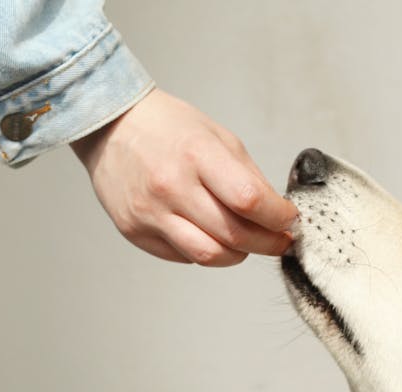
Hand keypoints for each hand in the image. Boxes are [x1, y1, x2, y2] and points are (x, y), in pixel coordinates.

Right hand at [71, 89, 295, 265]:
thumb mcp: (218, 137)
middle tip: (280, 240)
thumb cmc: (168, 128)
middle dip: (268, 243)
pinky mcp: (135, 231)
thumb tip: (276, 212)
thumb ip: (249, 177)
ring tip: (247, 243)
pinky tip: (210, 234)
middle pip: (234, 235)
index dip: (278, 217)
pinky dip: (206, 251)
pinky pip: (184, 256)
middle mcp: (171, 186)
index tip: (290, 219)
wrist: (111, 127)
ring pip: (210, 256)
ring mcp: (150, 213)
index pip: (249, 199)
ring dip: (239, 255)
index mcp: (197, 154)